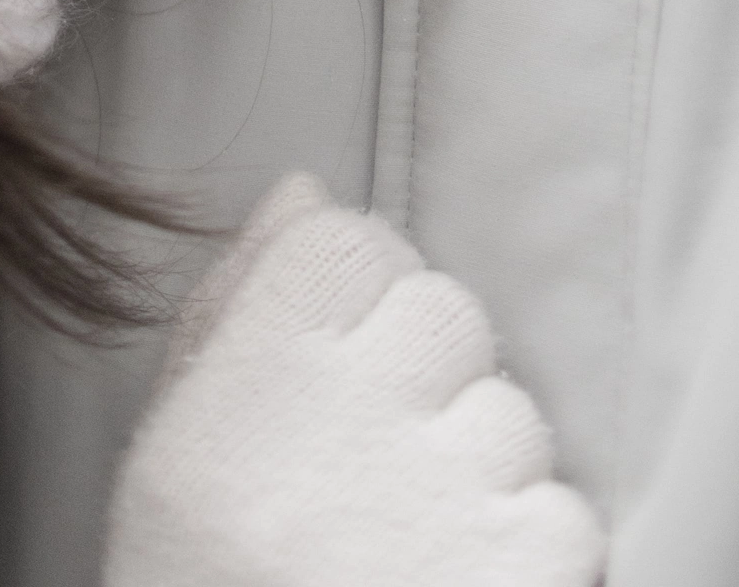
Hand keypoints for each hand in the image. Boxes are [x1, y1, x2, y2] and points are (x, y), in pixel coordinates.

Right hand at [103, 173, 605, 586]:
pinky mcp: (526, 572)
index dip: (354, 304)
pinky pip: (563, 513)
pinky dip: (526, 560)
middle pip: (444, 312)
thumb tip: (306, 190)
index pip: (350, 240)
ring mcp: (449, 490)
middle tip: (374, 479)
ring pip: (512, 412)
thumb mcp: (175, 454)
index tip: (336, 375)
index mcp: (253, 373)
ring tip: (406, 559)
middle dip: (424, 381)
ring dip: (479, 474)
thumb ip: (234, 309)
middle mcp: (353, 410)